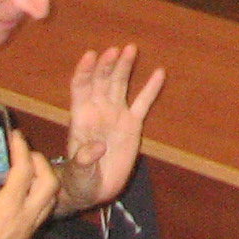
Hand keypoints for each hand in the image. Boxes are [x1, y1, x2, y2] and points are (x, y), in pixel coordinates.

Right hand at [0, 141, 57, 238]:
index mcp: (8, 209)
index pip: (24, 170)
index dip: (22, 149)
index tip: (16, 135)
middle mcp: (25, 218)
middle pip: (49, 182)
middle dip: (41, 163)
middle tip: (26, 154)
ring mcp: (28, 231)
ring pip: (50, 199)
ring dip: (44, 180)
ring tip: (27, 172)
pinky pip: (42, 213)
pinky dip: (39, 198)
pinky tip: (21, 198)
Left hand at [59, 43, 165, 213]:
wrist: (94, 189)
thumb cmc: (80, 180)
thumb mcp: (79, 174)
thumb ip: (84, 160)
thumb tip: (96, 148)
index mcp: (81, 118)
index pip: (81, 88)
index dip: (85, 71)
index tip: (91, 55)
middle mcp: (98, 111)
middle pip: (101, 81)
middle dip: (107, 65)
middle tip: (115, 50)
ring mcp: (116, 115)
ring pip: (120, 85)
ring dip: (124, 66)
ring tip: (131, 48)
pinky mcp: (132, 125)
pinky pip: (143, 103)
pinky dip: (151, 88)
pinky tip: (159, 72)